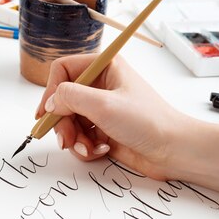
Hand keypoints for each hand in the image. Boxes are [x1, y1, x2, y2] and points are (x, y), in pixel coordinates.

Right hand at [36, 54, 182, 180]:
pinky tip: (100, 151)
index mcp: (104, 67)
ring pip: (69, 122)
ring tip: (88, 149)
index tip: (46, 113)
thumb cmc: (148, 121)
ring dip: (74, 139)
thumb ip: (70, 97)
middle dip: (62, 123)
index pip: (63, 69)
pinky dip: (85, 147)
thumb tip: (51, 102)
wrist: (172, 150)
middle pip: (62, 100)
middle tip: (66, 139)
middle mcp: (101, 85)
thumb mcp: (103, 105)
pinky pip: (80, 137)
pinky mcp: (103, 130)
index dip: (51, 90)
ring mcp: (102, 109)